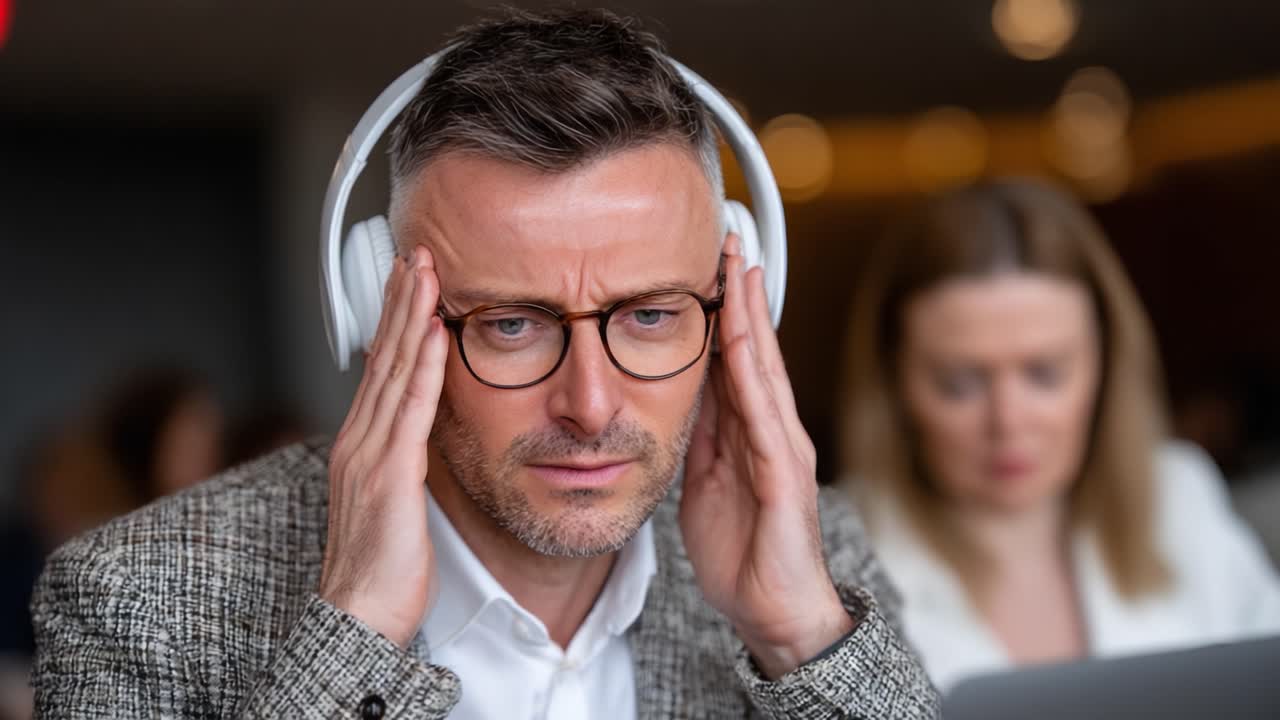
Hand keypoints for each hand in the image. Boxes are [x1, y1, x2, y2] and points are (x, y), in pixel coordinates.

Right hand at [320, 245, 449, 646]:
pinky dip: (422, 367)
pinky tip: (435, 332)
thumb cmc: (379, 567)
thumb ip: (399, 459)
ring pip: (394, 371)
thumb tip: (416, 434)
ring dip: (411, 317)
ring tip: (425, 272)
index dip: (393, 321)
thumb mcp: (390, 501)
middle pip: (382, 356)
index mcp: (359, 446)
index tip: (408, 282)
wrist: (357, 617)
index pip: (379, 368)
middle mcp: (358, 441)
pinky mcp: (388, 477)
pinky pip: (410, 411)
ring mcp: (369, 456)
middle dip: (399, 301)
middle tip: (416, 253)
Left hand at [680, 235, 853, 678]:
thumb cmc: (742, 552)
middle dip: (742, 292)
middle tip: (728, 236)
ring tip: (740, 266)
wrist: (772, 612)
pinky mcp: (785, 477)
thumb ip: (700, 438)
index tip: (709, 264)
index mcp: (751, 432)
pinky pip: (766, 416)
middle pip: (756, 349)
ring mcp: (784, 449)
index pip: (737, 358)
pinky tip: (745, 341)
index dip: (725, 309)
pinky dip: (756, 374)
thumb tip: (678, 396)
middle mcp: (774, 430)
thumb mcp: (704, 484)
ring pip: (765, 369)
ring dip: (752, 316)